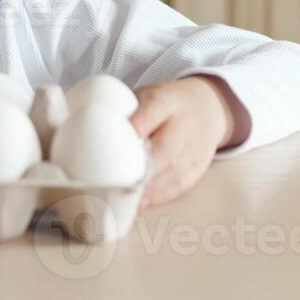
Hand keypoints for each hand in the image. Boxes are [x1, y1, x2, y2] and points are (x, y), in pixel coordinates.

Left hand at [128, 75, 241, 207]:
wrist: (207, 109)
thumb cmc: (166, 104)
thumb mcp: (146, 95)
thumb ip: (126, 109)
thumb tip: (92, 131)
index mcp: (166, 101)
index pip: (155, 107)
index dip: (140, 123)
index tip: (123, 136)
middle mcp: (184, 125)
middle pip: (165, 149)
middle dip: (141, 168)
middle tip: (117, 181)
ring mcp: (194, 149)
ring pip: (173, 172)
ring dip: (148, 189)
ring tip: (124, 198)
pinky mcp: (198, 168)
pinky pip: (179, 186)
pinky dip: (158, 197)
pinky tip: (141, 204)